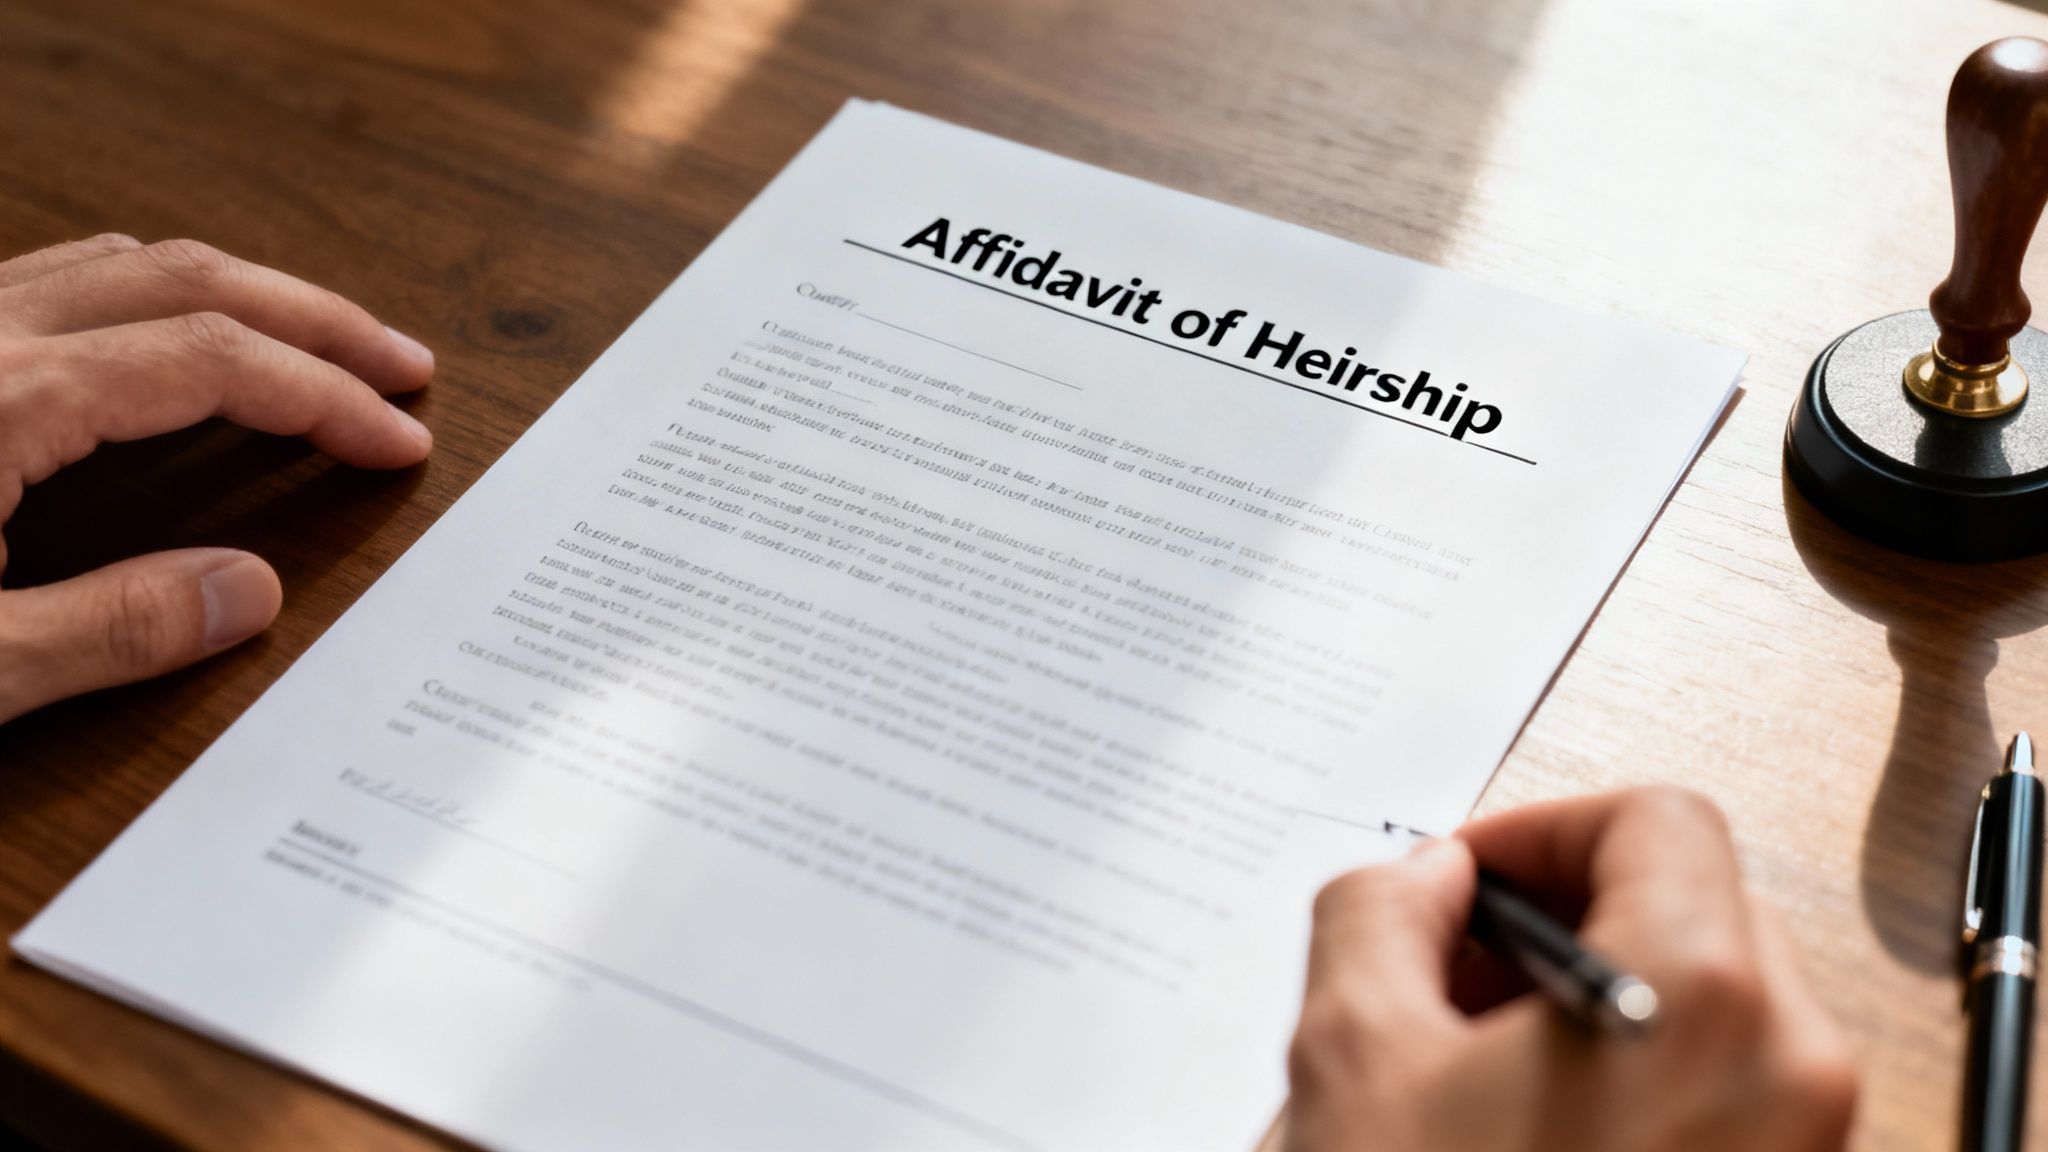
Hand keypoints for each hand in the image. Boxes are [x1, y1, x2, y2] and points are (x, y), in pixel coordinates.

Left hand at [0, 235, 434, 722]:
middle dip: (313, 320)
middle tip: (403, 367)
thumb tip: (251, 593)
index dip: (325, 396)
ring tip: (312, 346)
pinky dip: (148, 298)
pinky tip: (172, 348)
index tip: (397, 442)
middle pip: (185, 278)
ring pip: (119, 263)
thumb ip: (109, 628)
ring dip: (236, 296)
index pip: (209, 360)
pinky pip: (55, 281)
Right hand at [1286, 787, 1857, 1151]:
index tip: (1462, 882)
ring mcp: (1802, 1143)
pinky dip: (1630, 1071)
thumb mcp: (1353, 1059)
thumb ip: (1378, 913)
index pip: (1655, 819)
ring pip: (1707, 1003)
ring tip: (1472, 1066)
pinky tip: (1523, 1121)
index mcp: (1701, 1003)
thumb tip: (1419, 880)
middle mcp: (1788, 1071)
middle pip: (1689, 904)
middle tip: (1448, 974)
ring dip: (1587, 997)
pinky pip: (1725, 1088)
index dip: (1537, 830)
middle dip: (1555, 918)